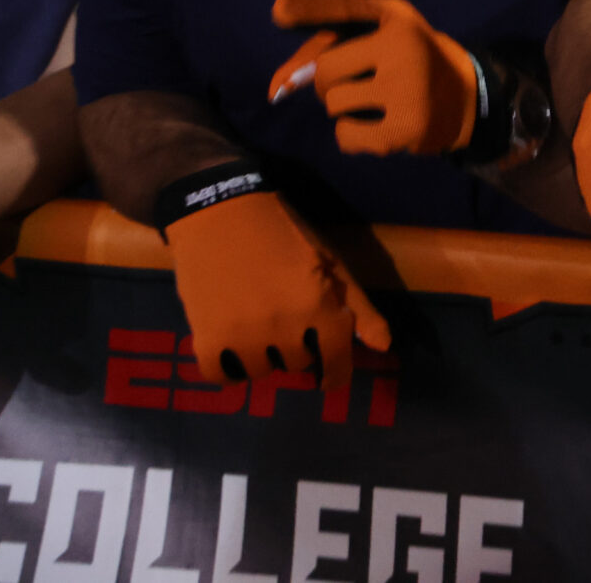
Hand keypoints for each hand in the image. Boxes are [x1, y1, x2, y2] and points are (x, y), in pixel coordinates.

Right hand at [162, 189, 389, 390]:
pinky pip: (221, 376)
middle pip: (297, 362)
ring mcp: (244, 334)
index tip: (330, 382)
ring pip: (261, 371)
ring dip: (263, 358)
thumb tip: (384, 347)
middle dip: (296, 347)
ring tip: (257, 330)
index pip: (336, 358)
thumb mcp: (331, 261)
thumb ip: (359, 306)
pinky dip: (228, 369)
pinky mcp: (206, 337)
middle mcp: (285, 326)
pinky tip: (232, 352)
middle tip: (284, 321)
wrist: (221, 209)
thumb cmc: (283, 232)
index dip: (336, 374)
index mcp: (320, 305)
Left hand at [269, 0, 476, 156]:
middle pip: (326, 72)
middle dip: (331, 81)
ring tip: (371, 102)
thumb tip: (276, 85)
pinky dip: (351, 134)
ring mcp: (405, 94)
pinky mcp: (405, 130)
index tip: (277, 10)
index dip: (305, 11)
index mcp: (398, 25)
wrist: (470, 96)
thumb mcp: (388, 24)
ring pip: (334, 104)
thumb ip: (332, 36)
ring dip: (343, 108)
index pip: (340, 16)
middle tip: (357, 82)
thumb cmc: (415, 54)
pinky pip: (346, 136)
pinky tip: (375, 125)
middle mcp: (402, 55)